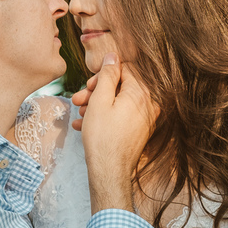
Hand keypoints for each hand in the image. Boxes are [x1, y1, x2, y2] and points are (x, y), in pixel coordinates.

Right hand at [70, 53, 158, 213]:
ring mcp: (146, 118)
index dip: (103, 76)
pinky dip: (105, 118)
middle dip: (96, 92)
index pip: (124, 70)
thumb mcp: (100, 100)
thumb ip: (108, 75)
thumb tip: (113, 56)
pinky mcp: (140, 131)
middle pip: (121, 86)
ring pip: (119, 102)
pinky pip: (122, 116)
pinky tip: (85, 125)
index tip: (89, 86)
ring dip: (97, 106)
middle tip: (79, 100)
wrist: (110, 171)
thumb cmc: (103, 137)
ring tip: (80, 115)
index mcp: (141, 92)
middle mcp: (149, 103)